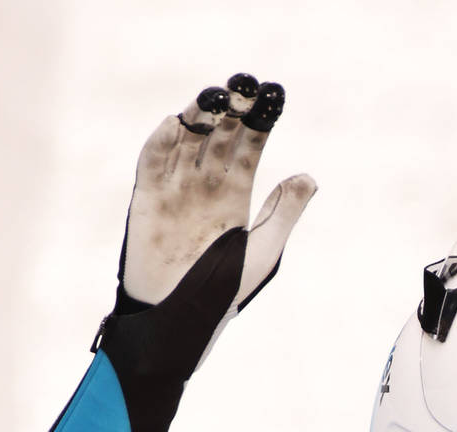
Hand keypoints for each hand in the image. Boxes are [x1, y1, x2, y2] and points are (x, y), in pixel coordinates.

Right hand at [115, 73, 315, 355]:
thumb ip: (283, 214)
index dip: (260, 120)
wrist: (176, 322)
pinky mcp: (147, 198)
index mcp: (235, 196)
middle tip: (245, 84)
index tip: (274, 94)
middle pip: (219, 135)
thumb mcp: (262, 252)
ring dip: (200, 114)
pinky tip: (177, 123)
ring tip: (216, 96)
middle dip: (233, 109)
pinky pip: (153, 160)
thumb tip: (309, 177)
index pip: (249, 147)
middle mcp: (205, 186)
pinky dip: (162, 140)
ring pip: (187, 138)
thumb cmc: (222, 295)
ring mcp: (175, 189)